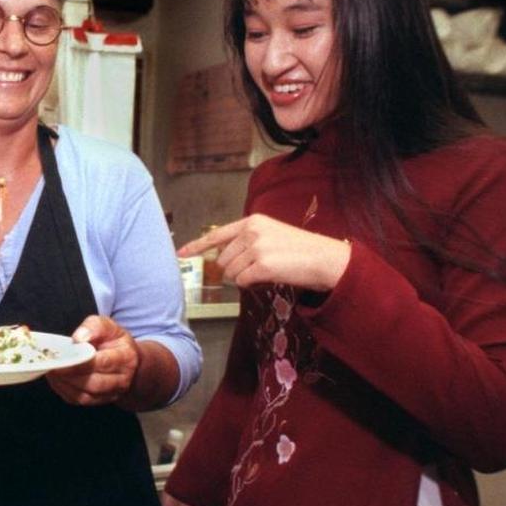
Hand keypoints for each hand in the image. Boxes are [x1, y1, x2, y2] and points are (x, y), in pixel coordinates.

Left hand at [46, 316, 136, 405]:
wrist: (125, 360)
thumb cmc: (113, 341)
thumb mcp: (108, 326)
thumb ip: (93, 327)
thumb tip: (78, 338)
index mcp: (126, 358)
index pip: (102, 363)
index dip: (80, 362)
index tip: (62, 358)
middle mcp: (122, 379)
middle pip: (93, 383)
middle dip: (70, 375)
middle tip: (52, 365)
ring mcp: (111, 393)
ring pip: (85, 395)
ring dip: (65, 384)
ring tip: (51, 371)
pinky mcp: (99, 401)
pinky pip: (79, 400)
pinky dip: (64, 390)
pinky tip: (56, 378)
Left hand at [177, 214, 350, 290]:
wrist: (325, 259)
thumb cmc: (300, 251)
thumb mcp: (272, 235)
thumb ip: (247, 241)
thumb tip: (224, 258)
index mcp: (252, 222)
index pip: (217, 235)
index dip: (196, 246)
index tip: (180, 253)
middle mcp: (251, 231)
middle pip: (223, 261)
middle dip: (236, 269)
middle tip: (259, 268)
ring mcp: (256, 248)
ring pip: (231, 273)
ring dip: (245, 277)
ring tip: (269, 270)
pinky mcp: (262, 265)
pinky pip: (243, 282)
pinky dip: (253, 284)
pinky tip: (270, 276)